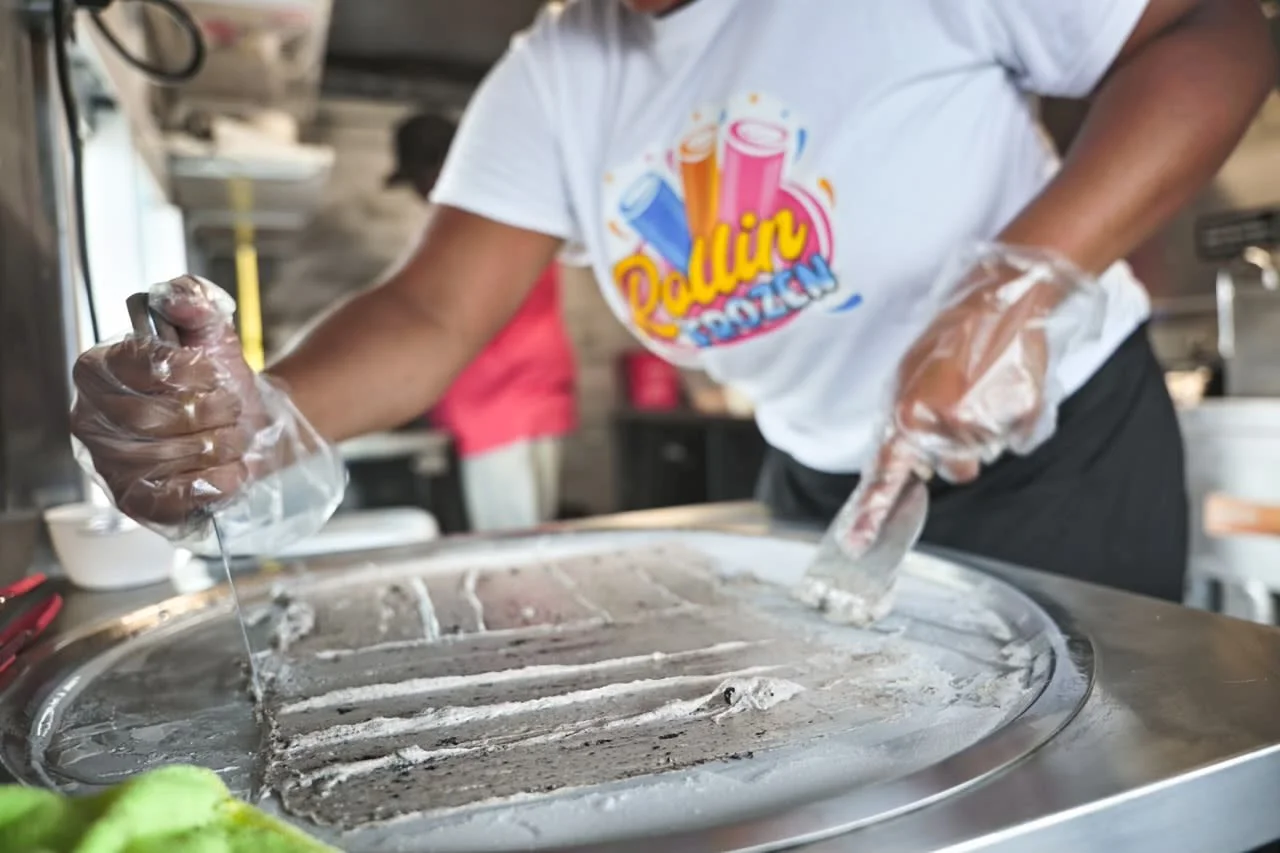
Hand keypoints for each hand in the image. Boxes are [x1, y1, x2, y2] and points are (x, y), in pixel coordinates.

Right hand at [70, 276, 260, 526]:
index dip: (193, 372)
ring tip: (231, 436)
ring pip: (168, 456)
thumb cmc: (215, 379)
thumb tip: (178, 300)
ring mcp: (108, 464)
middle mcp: (90, 417)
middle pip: (153, 418)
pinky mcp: (134, 500)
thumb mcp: (211, 329)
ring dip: (219, 444)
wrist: (243, 424)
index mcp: (98, 368)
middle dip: (211, 411)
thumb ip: (195, 300)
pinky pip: (174, 496)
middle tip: (232, 409)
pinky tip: (229, 467)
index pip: (144, 368)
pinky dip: (215, 481)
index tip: (215, 374)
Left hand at [836, 244, 1104, 556]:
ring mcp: (986, 424)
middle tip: (961, 406)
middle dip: (957, 450)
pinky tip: (1006, 388)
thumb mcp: (909, 377)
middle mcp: (944, 426)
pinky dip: (1015, 421)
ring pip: (985, 457)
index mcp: (908, 415)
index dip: (871, 512)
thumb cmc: (950, 338)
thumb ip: (905, 424)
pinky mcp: (1022, 417)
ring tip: (983, 389)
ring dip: (985, 432)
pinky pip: (1017, 440)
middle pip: (954, 473)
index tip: (858, 543)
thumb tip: (913, 466)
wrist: (1000, 301)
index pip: (887, 474)